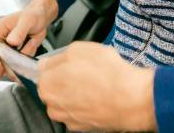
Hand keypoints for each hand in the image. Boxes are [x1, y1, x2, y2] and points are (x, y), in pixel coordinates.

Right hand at [0, 0, 58, 77]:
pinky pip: (12, 62)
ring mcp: (2, 46)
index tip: (0, 71)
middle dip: (5, 68)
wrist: (40, 17)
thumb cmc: (34, 15)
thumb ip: (20, 30)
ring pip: (3, 63)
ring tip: (21, 72)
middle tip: (15, 75)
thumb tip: (12, 41)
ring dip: (13, 67)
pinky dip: (18, 66)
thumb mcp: (29, 20)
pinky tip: (24, 67)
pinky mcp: (9, 52)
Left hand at [38, 42, 155, 131]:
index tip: (69, 63)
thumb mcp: (79, 49)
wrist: (129, 98)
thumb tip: (50, 61)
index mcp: (47, 84)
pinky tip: (100, 95)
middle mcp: (53, 105)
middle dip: (67, 79)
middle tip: (85, 71)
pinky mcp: (83, 127)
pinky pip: (81, 111)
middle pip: (55, 88)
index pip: (44, 71)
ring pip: (68, 101)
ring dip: (78, 93)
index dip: (59, 64)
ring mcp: (68, 119)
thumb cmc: (106, 74)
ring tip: (96, 83)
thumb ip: (57, 56)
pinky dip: (88, 104)